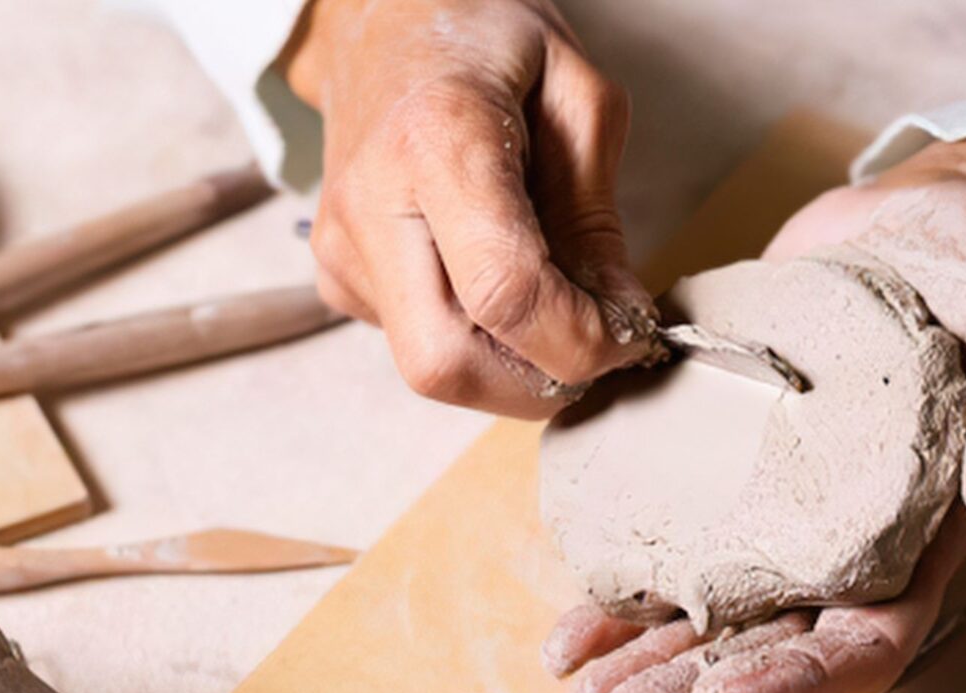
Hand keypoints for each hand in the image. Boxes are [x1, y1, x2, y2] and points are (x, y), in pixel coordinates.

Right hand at [280, 0, 656, 417]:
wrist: (382, 23)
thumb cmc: (482, 40)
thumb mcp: (577, 97)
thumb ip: (596, 218)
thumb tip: (618, 317)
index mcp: (436, 143)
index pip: (504, 296)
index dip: (579, 339)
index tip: (628, 333)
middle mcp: (370, 207)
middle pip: (445, 364)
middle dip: (537, 383)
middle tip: (595, 347)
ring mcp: (342, 250)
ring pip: (430, 369)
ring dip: (509, 367)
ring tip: (553, 308)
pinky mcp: (337, 278)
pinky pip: (416, 345)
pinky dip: (475, 340)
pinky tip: (495, 283)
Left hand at [542, 140, 965, 692]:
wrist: (905, 219)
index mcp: (915, 537)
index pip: (861, 643)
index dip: (792, 679)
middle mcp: (836, 542)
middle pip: (761, 645)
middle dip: (683, 688)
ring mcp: (770, 511)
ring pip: (701, 608)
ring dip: (635, 655)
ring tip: (571, 686)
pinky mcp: (716, 464)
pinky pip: (661, 535)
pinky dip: (613, 580)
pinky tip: (567, 617)